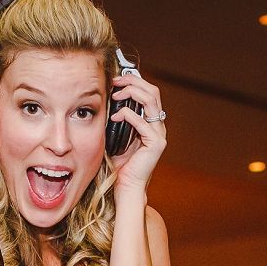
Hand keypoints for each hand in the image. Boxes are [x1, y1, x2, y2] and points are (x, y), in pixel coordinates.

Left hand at [108, 73, 166, 195]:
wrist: (126, 185)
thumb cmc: (120, 162)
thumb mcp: (117, 133)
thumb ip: (117, 116)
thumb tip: (107, 96)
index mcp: (151, 121)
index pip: (149, 92)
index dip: (134, 80)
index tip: (116, 80)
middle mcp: (158, 125)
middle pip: (153, 91)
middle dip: (133, 81)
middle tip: (115, 82)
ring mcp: (159, 134)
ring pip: (151, 101)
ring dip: (131, 93)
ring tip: (115, 95)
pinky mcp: (156, 143)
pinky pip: (142, 121)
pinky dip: (127, 115)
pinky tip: (114, 117)